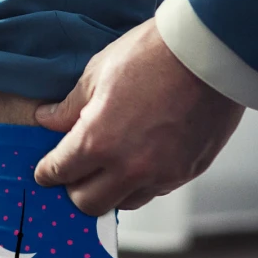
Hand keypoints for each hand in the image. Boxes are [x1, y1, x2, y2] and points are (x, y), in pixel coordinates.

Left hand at [34, 18, 245, 216]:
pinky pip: (155, 190)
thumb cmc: (156, 56)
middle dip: (76, 190)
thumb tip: (49, 120)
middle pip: (88, 204)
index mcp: (98, 142)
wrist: (211, 53)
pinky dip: (143, 182)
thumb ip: (70, 106)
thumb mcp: (99, 73)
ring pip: (124, 203)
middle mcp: (128, 168)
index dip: (47, 173)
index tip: (46, 172)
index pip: (59, 173)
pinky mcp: (186, 173)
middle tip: (76, 173)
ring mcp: (160, 175)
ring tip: (112, 167)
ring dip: (112, 190)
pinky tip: (142, 159)